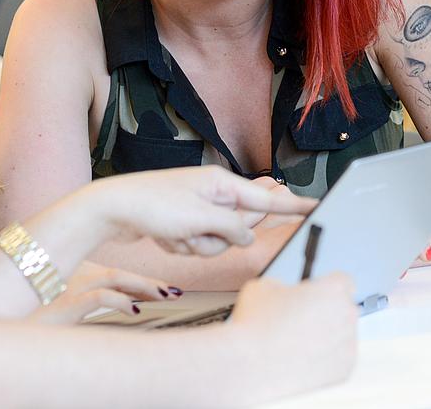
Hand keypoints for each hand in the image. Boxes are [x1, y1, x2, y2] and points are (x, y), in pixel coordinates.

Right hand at [28, 261, 180, 324]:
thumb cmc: (27, 312)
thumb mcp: (58, 303)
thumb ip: (83, 300)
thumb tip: (114, 305)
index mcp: (74, 272)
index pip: (115, 271)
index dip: (140, 279)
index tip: (161, 288)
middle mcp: (74, 275)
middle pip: (119, 273)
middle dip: (149, 283)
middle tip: (172, 291)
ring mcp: (69, 287)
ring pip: (115, 278)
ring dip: (143, 287)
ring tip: (163, 296)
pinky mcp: (64, 304)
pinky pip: (99, 298)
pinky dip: (120, 301)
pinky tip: (133, 309)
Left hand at [85, 166, 316, 255]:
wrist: (112, 209)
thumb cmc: (153, 205)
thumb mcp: (201, 218)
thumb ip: (233, 228)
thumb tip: (247, 237)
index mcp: (221, 184)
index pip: (266, 199)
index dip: (293, 205)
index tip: (319, 205)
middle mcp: (211, 194)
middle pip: (237, 229)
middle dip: (215, 238)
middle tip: (190, 229)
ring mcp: (196, 210)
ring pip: (215, 243)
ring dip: (195, 245)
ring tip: (173, 233)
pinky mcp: (181, 225)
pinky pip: (195, 246)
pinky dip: (180, 246)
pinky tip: (162, 236)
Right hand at [229, 273, 357, 396]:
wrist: (251, 366)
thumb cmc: (257, 326)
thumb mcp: (265, 285)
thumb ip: (285, 286)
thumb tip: (285, 295)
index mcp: (332, 290)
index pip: (343, 281)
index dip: (327, 287)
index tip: (316, 294)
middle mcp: (346, 316)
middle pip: (344, 308)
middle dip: (327, 312)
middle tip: (301, 319)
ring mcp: (347, 346)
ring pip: (342, 335)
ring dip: (327, 336)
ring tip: (297, 341)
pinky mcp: (343, 371)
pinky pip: (338, 359)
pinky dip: (324, 359)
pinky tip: (301, 357)